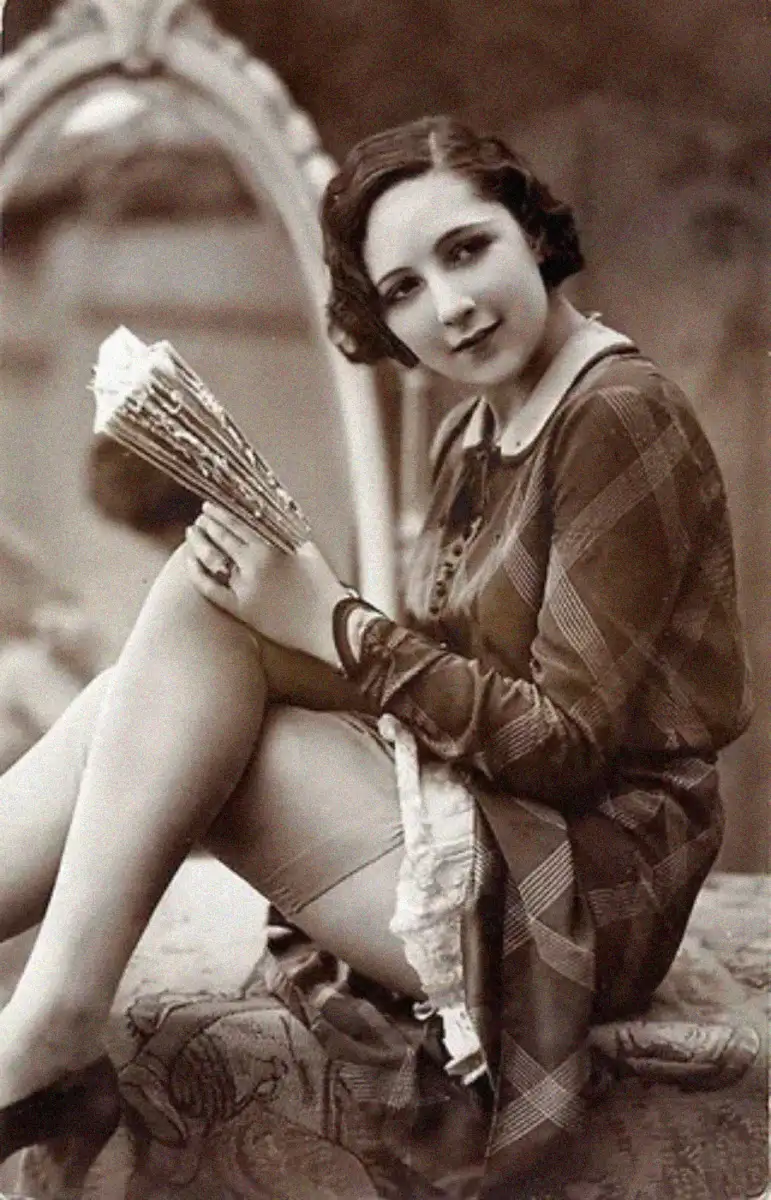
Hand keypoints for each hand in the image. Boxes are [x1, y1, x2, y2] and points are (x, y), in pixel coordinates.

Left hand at [184, 502, 348, 666]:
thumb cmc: (322, 586)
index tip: (210, 506)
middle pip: (222, 536)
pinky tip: (189, 563)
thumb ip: (286, 531)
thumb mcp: (307, 550)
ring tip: (192, 534)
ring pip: (212, 558)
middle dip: (207, 524)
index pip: (238, 521)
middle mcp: (255, 563)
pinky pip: (211, 590)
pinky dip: (197, 574)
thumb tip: (268, 515)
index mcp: (271, 546)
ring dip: (199, 543)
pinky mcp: (242, 609)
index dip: (220, 512)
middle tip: (200, 518)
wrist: (329, 623)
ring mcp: (246, 587)